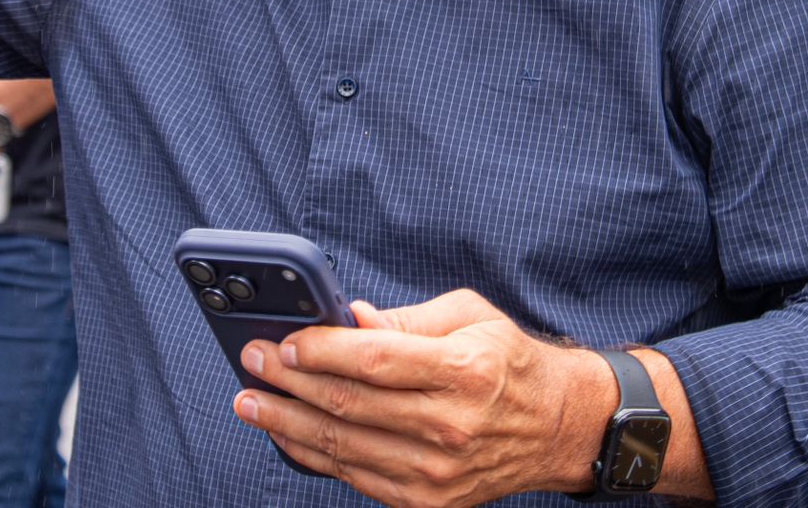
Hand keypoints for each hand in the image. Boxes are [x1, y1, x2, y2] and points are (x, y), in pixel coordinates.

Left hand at [230, 290, 614, 506]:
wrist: (557, 428)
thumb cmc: (507, 362)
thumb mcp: (470, 316)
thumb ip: (406, 319)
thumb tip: (348, 318)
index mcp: (464, 371)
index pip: (377, 360)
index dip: (323, 350)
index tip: (287, 339)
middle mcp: (451, 427)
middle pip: (350, 404)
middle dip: (289, 381)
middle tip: (252, 360)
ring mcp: (437, 473)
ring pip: (343, 447)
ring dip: (287, 422)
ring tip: (250, 401)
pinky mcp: (427, 500)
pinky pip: (355, 476)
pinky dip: (313, 455)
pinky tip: (286, 432)